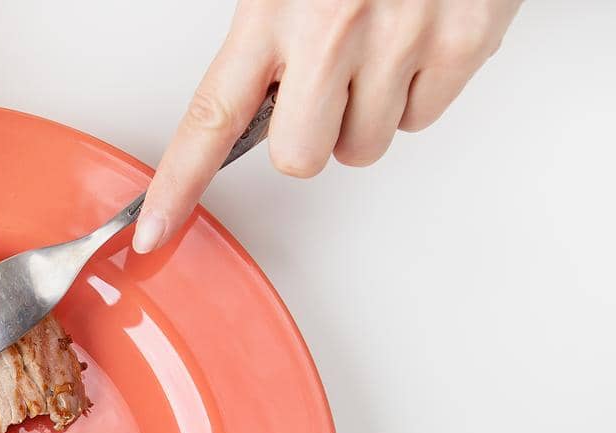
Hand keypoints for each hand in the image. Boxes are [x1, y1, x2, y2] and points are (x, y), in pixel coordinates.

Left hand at [135, 0, 521, 252]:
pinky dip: (419, 90)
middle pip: (299, 157)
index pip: (210, 118)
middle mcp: (332, 29)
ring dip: (367, 112)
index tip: (154, 229)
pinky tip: (418, 36)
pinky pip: (422, 118)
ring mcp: (400, 39)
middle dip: (312, 136)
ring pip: (364, 146)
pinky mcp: (461, 43)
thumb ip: (265, 33)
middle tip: (328, 84)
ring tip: (380, 44)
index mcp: (273, 9)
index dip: (178, 182)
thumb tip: (255, 94)